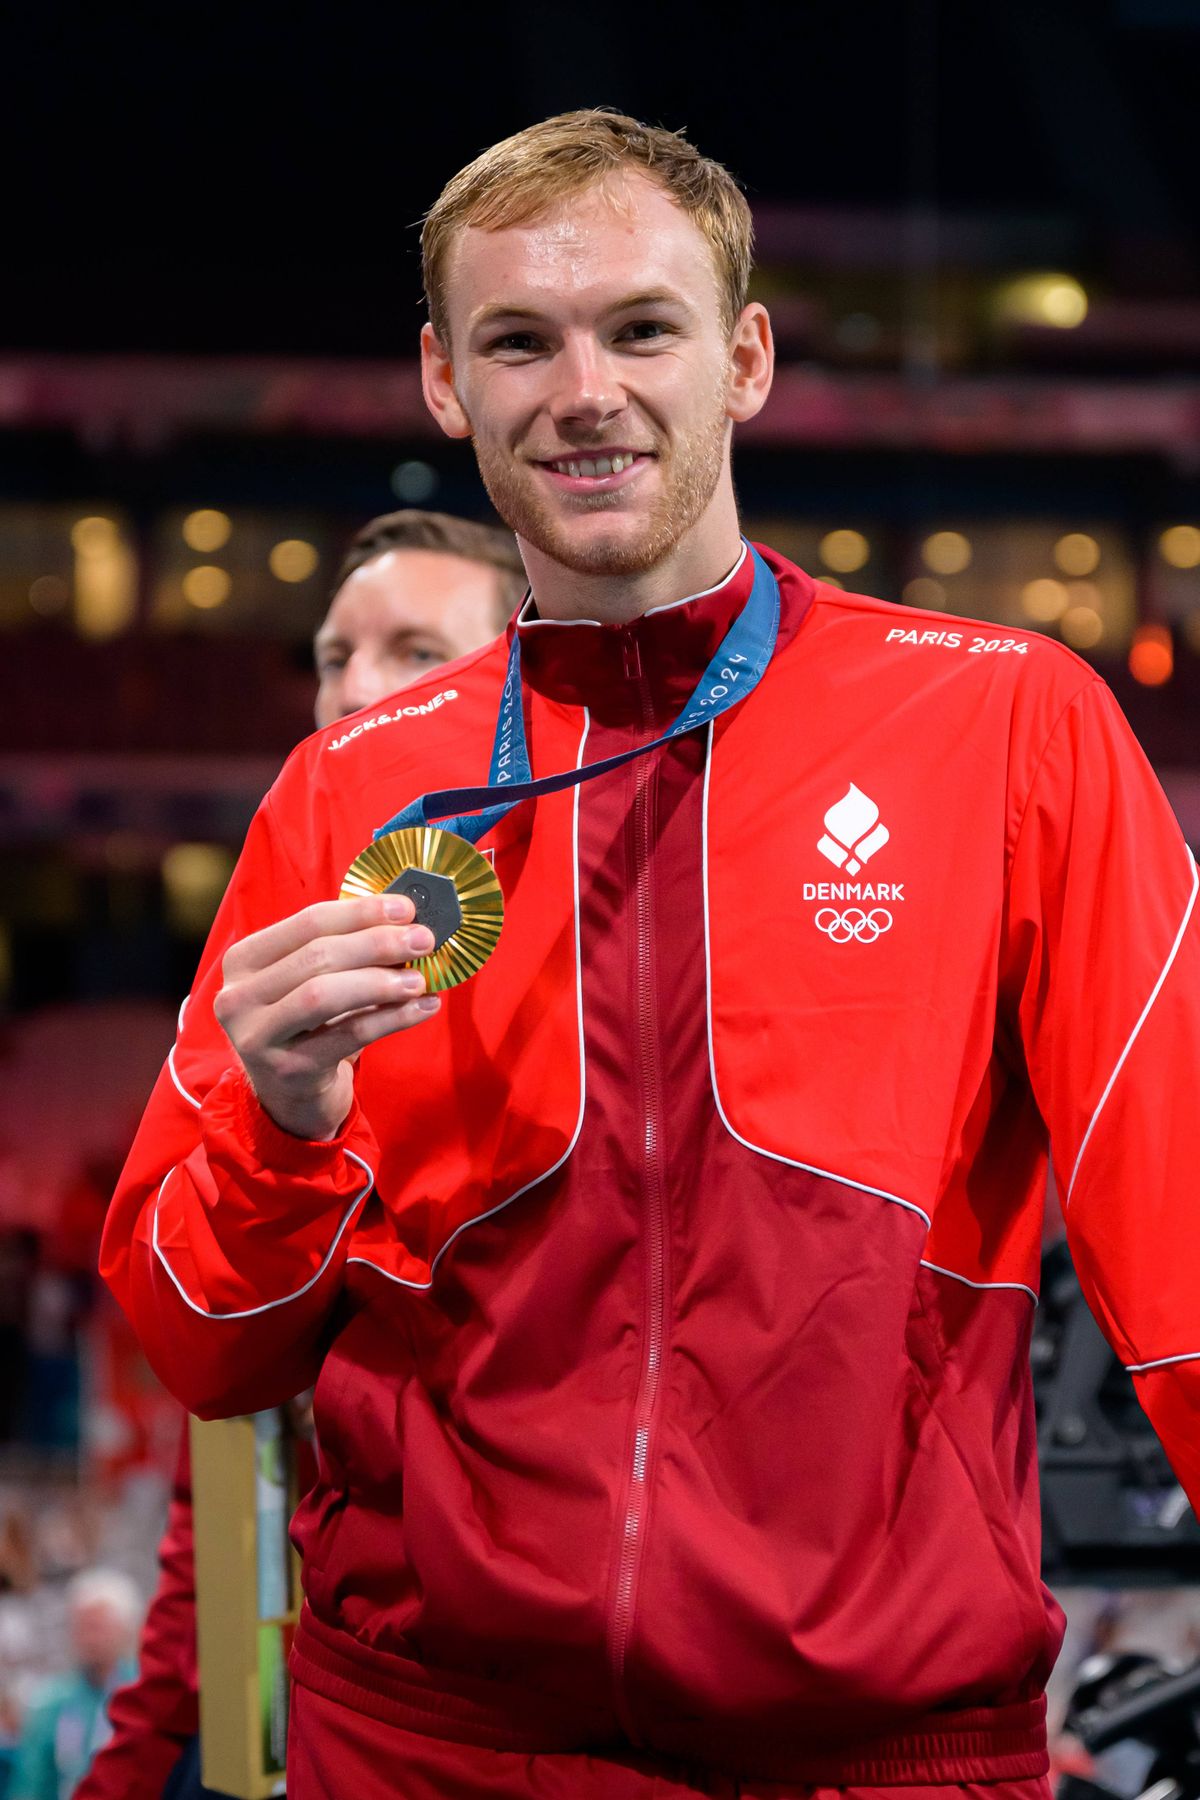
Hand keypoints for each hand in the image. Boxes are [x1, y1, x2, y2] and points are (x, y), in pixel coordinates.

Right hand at [213, 894, 439, 1140]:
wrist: (291, 1095)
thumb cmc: (308, 1026)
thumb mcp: (311, 980)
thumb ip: (345, 948)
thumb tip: (405, 919)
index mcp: (243, 960)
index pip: (308, 922)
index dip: (361, 912)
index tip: (406, 909)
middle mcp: (238, 997)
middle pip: (317, 956)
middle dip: (377, 944)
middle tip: (423, 940)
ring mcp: (257, 1037)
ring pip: (325, 995)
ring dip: (381, 982)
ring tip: (420, 979)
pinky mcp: (288, 1071)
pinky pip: (348, 1035)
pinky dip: (392, 1018)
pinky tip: (423, 1008)